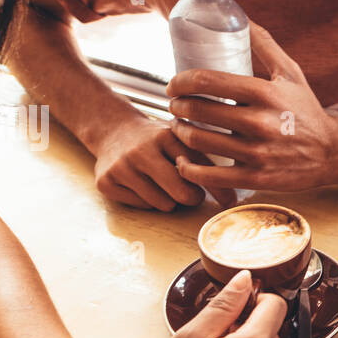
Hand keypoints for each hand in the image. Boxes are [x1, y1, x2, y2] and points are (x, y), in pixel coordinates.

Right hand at [94, 115, 232, 210]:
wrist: (112, 130)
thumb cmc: (156, 140)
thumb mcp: (180, 139)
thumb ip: (205, 161)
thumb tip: (231, 198)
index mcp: (165, 136)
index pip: (199, 170)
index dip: (217, 188)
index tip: (229, 201)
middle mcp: (141, 150)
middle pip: (182, 194)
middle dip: (191, 197)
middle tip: (190, 192)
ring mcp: (121, 166)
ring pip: (163, 205)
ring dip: (168, 200)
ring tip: (161, 183)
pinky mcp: (106, 182)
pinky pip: (142, 207)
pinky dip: (148, 201)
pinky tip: (142, 184)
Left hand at [167, 22, 337, 192]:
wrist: (332, 152)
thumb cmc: (306, 110)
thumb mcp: (290, 73)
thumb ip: (265, 45)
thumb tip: (242, 17)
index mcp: (264, 92)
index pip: (208, 81)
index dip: (181, 81)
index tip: (173, 85)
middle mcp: (259, 122)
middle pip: (199, 110)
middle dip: (177, 106)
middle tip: (174, 106)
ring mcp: (257, 152)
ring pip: (200, 141)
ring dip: (179, 133)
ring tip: (178, 128)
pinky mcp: (256, 178)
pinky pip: (211, 176)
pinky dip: (190, 168)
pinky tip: (184, 161)